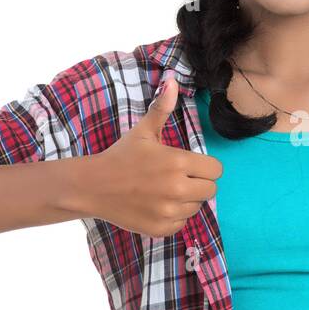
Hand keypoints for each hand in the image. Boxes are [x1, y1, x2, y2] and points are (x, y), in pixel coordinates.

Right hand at [71, 73, 223, 237]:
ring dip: (186, 200)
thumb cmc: (121, 156)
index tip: (190, 165)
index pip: (216, 170)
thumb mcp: (143, 131)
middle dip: (198, 183)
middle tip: (177, 178)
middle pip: (210, 190)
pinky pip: (182, 223)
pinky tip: (157, 205)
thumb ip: (162, 108)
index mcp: (178, 163)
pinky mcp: (161, 229)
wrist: (92, 186)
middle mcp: (177, 189)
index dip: (205, 166)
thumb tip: (173, 80)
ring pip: (196, 207)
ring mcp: (169, 211)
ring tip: (164, 191)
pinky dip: (173, 216)